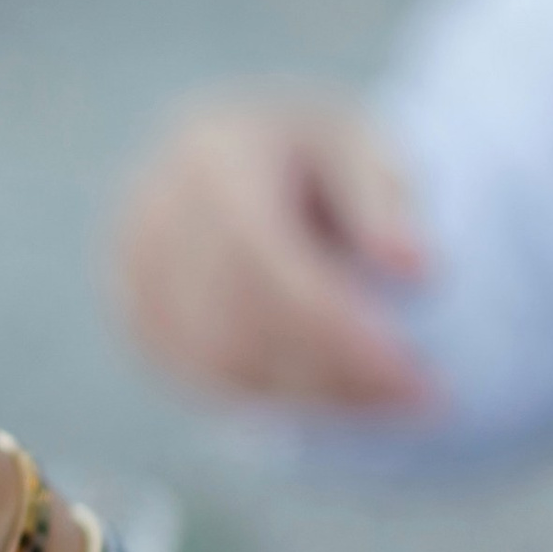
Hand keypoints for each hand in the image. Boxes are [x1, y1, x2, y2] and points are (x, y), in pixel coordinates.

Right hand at [111, 93, 434, 410]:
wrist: (237, 153)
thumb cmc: (315, 155)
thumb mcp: (364, 150)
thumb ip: (387, 202)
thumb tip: (419, 269)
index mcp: (212, 152)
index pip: (264, 260)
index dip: (338, 330)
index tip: (415, 377)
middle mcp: (154, 207)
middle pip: (238, 321)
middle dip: (334, 375)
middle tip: (420, 402)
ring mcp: (132, 262)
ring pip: (217, 361)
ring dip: (308, 395)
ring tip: (385, 397)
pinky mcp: (133, 309)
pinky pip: (199, 375)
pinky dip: (272, 396)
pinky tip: (335, 389)